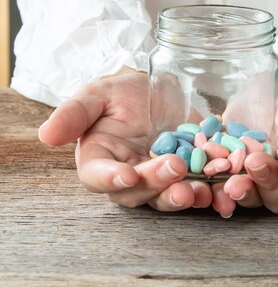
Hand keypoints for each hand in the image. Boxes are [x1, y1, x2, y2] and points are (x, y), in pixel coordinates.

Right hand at [38, 68, 211, 210]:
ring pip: (166, 198)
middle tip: (175, 169)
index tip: (127, 175)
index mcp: (100, 160)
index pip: (98, 177)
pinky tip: (223, 191)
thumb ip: (75, 112)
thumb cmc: (123, 91)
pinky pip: (197, 191)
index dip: (111, 179)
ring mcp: (159, 180)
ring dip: (183, 197)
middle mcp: (127, 177)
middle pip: (136, 193)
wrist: (161, 88)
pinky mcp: (188, 178)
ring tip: (201, 190)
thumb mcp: (99, 92)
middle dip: (156, 185)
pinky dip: (211, 194)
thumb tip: (46, 135)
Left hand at [215, 70, 277, 216]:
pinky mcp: (230, 171)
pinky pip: (222, 186)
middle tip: (253, 167)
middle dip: (266, 186)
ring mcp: (257, 179)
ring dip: (240, 193)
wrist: (270, 87)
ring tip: (229, 182)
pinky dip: (213, 189)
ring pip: (252, 197)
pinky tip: (203, 184)